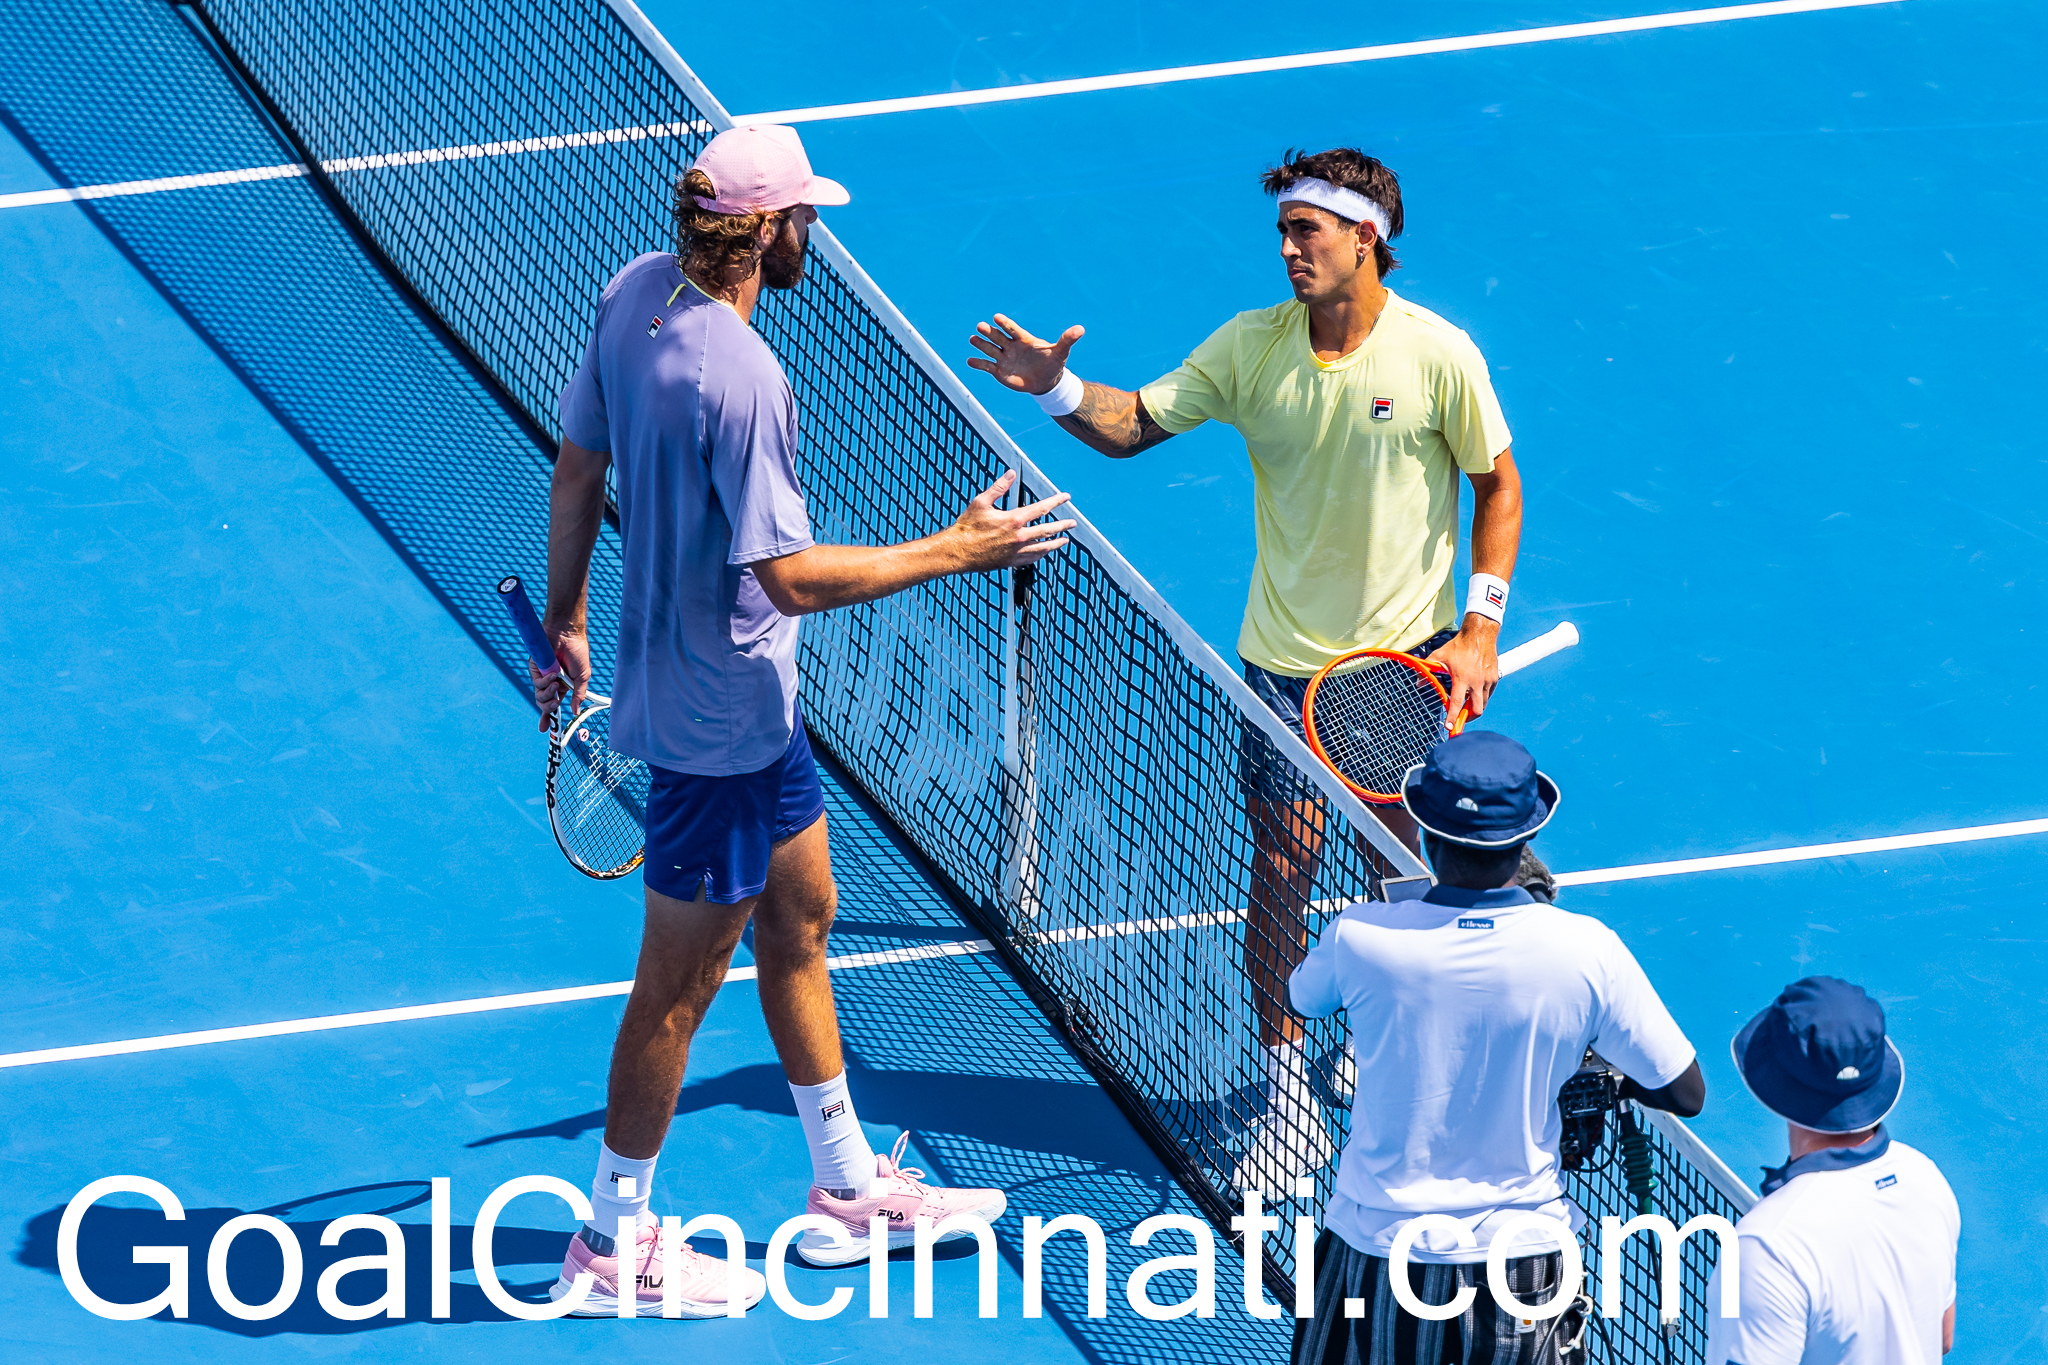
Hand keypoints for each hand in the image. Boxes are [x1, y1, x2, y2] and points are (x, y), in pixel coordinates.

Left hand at [529, 625, 590, 731]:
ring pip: (539, 696)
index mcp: (562, 685)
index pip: (554, 703)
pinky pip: (537, 683)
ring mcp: (542, 675)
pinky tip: (553, 675)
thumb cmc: (577, 652)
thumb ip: (578, 695)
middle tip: (555, 704)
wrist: (568, 634)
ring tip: (556, 685)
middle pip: (544, 703)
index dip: (548, 716)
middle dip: (548, 708)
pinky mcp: (534, 668)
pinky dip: (545, 682)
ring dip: (548, 694)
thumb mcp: (582, 677)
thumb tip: (575, 712)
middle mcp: (550, 682)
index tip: (544, 729)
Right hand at [947, 469, 1076, 570]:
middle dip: (1063, 525)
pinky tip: (1045, 552)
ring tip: (1065, 540)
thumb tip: (1011, 473)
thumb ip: (999, 487)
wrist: (958, 552)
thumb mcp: (981, 502)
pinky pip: (1032, 558)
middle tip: (1072, 523)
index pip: (1041, 508)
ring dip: (1056, 543)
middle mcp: (1019, 536)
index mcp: (1014, 519)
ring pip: (1043, 547)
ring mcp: (1017, 551)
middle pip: (1048, 530)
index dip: (1056, 501)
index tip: (1066, 497)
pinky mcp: (1011, 562)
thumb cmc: (967, 526)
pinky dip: (1042, 554)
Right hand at [967, 313, 1084, 396]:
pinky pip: (987, 366)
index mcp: (1024, 339)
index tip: (996, 317)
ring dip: (981, 345)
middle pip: (998, 337)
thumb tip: (1081, 329)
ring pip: (990, 349)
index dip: (1005, 324)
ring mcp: (1004, 358)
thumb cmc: (1052, 363)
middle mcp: (1011, 347)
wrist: (1046, 381)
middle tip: (980, 326)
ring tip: (973, 339)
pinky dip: (978, 364)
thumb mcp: (1061, 352)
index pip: (1013, 329)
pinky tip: (970, 361)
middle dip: (989, 332)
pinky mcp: (999, 371)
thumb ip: (1067, 340)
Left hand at [1432, 619, 1500, 722]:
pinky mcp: (1495, 678)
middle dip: (1468, 718)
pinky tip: (1475, 694)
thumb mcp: (1439, 656)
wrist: (1480, 635)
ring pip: (1484, 704)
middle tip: (1460, 718)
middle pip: (1476, 710)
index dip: (1452, 717)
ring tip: (1466, 706)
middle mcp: (1477, 682)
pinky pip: (1489, 694)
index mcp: (1462, 678)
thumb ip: (1428, 669)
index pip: (1457, 703)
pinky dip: (1482, 698)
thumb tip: (1418, 683)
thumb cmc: (1458, 646)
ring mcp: (1488, 681)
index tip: (1449, 727)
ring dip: (1475, 708)